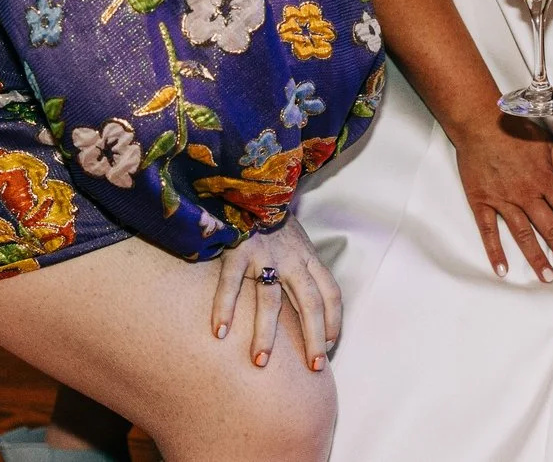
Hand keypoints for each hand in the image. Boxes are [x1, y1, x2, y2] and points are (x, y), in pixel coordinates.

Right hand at [210, 217, 339, 370]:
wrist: (249, 186)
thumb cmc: (271, 220)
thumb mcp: (296, 239)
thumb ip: (302, 265)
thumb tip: (308, 298)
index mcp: (308, 256)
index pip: (330, 292)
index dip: (333, 320)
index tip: (330, 345)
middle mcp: (291, 258)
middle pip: (309, 303)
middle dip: (313, 338)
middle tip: (314, 367)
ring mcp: (265, 255)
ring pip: (270, 300)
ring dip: (266, 334)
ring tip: (260, 362)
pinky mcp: (237, 251)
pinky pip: (231, 284)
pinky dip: (225, 308)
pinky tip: (219, 332)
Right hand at [449, 112, 552, 282]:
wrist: (480, 122)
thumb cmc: (514, 129)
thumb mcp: (547, 143)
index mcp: (544, 180)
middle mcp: (527, 194)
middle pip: (550, 228)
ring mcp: (503, 200)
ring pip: (523, 234)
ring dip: (537, 257)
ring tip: (548, 278)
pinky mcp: (482, 201)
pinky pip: (488, 230)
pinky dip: (495, 250)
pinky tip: (502, 269)